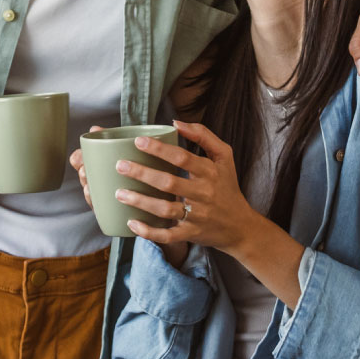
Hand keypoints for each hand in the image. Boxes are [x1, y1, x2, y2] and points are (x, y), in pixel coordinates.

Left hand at [112, 122, 270, 253]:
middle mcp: (204, 194)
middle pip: (169, 183)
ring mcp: (197, 216)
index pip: (183, 158)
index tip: (138, 142)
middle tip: (120, 166)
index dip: (160, 149)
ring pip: (165, 209)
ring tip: (119, 193)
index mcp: (210, 172)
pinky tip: (131, 223)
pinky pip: (168, 236)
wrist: (240, 226)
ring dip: (140, 202)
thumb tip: (176, 122)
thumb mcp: (224, 157)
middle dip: (142, 174)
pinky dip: (149, 232)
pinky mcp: (191, 234)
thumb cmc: (227, 186)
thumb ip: (203, 136)